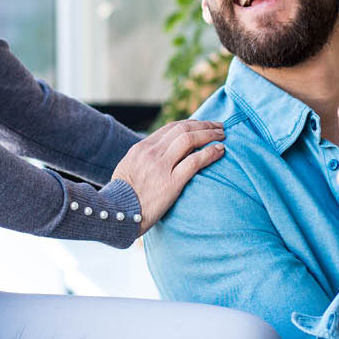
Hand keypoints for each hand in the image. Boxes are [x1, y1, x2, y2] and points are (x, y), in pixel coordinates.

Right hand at [111, 119, 224, 233]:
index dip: (190, 124)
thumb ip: (142, 161)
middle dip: (203, 125)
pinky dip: (210, 153)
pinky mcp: (171, 182)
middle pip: (182, 129)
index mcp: (141, 148)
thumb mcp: (127, 171)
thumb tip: (157, 158)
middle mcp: (151, 153)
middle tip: (218, 126)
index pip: (170, 128)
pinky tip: (220, 150)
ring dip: (209, 134)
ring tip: (222, 135)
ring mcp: (161, 167)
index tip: (202, 125)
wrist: (116, 214)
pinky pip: (195, 161)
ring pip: (190, 140)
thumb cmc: (121, 198)